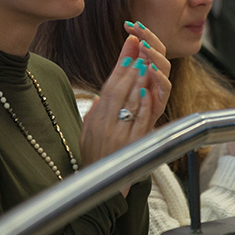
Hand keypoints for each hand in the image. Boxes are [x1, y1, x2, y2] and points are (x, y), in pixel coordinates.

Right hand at [79, 35, 167, 171]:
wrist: (98, 190)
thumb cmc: (93, 160)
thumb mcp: (86, 134)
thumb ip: (94, 114)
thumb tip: (101, 96)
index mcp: (95, 120)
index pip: (108, 85)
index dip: (119, 63)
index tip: (129, 46)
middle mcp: (105, 125)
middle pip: (118, 88)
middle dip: (130, 64)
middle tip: (139, 45)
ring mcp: (118, 135)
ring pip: (129, 101)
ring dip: (138, 78)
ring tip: (146, 59)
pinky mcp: (131, 145)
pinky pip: (138, 121)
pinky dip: (143, 104)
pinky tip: (147, 89)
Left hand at [122, 21, 172, 110]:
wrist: (124, 138)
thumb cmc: (124, 110)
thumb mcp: (122, 81)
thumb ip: (127, 59)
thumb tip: (130, 37)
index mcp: (148, 69)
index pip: (148, 45)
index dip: (141, 33)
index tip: (128, 24)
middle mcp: (156, 78)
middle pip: (160, 52)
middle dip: (150, 38)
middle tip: (138, 29)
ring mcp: (160, 90)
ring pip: (165, 67)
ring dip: (155, 55)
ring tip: (144, 46)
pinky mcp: (161, 104)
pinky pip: (165, 89)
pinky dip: (159, 78)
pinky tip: (150, 69)